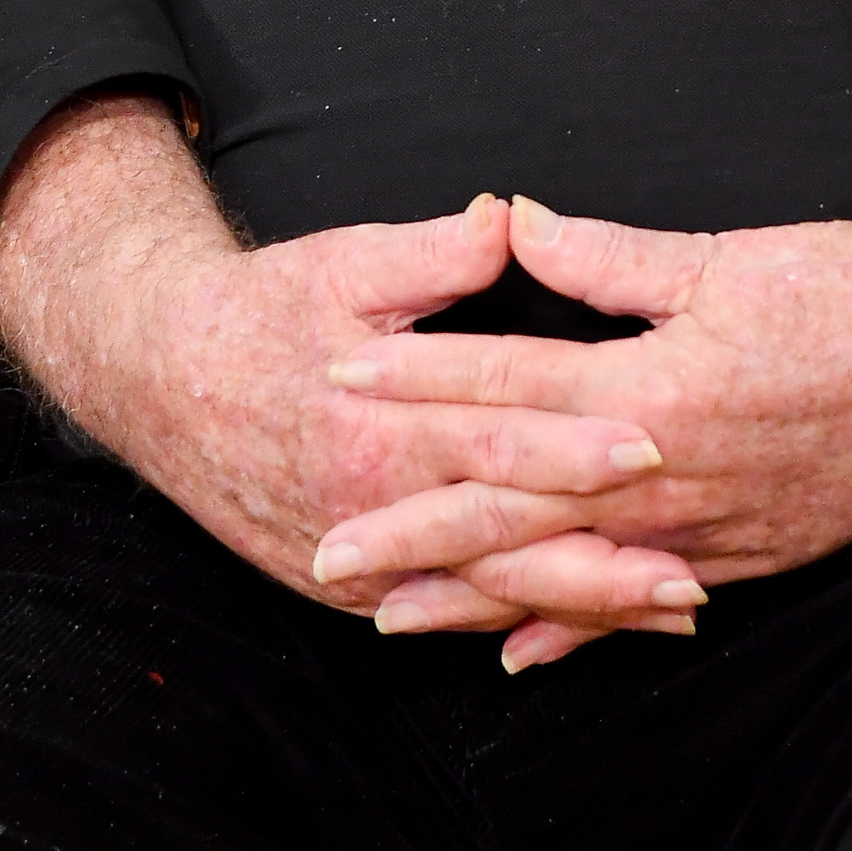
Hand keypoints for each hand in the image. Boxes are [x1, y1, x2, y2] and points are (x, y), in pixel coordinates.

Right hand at [0, 98, 697, 617]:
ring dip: (579, 607)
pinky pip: (446, 614)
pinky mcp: (347, 586)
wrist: (158, 376)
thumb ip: (435, 251)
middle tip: (693, 577)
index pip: (494, 440)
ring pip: (485, 593)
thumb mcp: (343, 263)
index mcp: (376, 422)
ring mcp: (357, 560)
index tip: (655, 444)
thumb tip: (511, 218)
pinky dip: (518, 623)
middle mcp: (370, 506)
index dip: (574, 447)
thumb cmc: (261, 310)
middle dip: (602, 565)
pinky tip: (582, 632)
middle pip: (504, 544)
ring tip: (672, 615)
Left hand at [316, 200, 851, 662]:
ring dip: (476, 595)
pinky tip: (520, 657)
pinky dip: (581, 631)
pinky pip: (644, 604)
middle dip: (417, 524)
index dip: (420, 381)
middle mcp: (673, 474)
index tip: (341, 379)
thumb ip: (617, 254)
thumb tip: (523, 224)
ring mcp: (709, 529)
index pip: (512, 384)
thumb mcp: (733, 255)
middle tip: (328, 548)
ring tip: (389, 615)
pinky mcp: (746, 556)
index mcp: (660, 387)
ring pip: (569, 570)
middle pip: (519, 502)